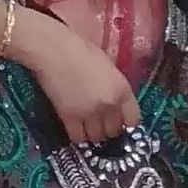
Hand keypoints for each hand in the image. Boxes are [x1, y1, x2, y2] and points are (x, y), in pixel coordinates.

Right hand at [18, 8, 140, 143]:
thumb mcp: (108, 67)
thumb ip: (115, 88)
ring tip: (87, 123)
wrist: (54, 51)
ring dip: (93, 132)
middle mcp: (109, 105)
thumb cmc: (81, 50)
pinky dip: (78, 134)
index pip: (133, 119)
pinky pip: (78, 137)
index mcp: (122, 89)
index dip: (126, 121)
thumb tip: (116, 103)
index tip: (120, 119)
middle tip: (101, 120)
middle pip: (114, 131)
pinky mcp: (69, 119)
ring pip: (96, 137)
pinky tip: (75, 125)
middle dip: (108, 127)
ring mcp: (90, 114)